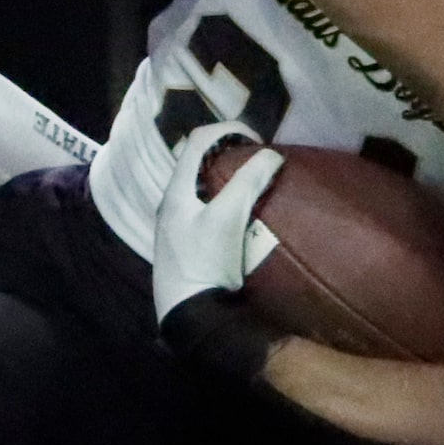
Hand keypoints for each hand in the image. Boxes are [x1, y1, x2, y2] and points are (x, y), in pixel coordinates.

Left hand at [154, 123, 285, 380]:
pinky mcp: (187, 243)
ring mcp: (177, 225)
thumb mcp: (228, 218)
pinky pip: (206, 208)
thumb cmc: (205, 261)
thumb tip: (271, 155)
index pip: (199, 140)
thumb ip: (249, 182)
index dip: (229, 130)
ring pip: (203, 186)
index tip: (258, 140)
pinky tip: (245, 213)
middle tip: (258, 159)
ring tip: (255, 182)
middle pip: (199, 161)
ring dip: (228, 177)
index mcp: (176, 190)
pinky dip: (226, 199)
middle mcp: (172, 203)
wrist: (191, 314)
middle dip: (230, 153)